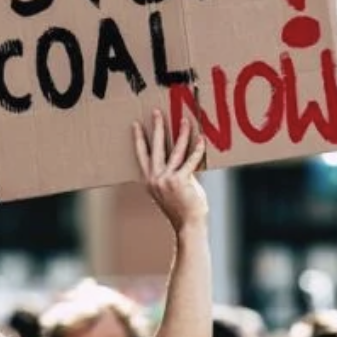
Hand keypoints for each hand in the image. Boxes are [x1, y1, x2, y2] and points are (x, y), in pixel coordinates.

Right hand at [134, 110, 208, 234]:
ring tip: (184, 120)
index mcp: (149, 180)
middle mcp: (155, 178)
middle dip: (157, 128)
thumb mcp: (170, 189)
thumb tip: (182, 157)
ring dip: (180, 133)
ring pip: (174, 150)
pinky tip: (200, 139)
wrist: (188, 225)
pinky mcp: (181, 181)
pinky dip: (197, 149)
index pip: (142, 155)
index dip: (139, 139)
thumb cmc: (182, 208)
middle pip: (155, 147)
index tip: (136, 124)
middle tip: (157, 112)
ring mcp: (167, 180)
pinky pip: (190, 160)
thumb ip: (171, 173)